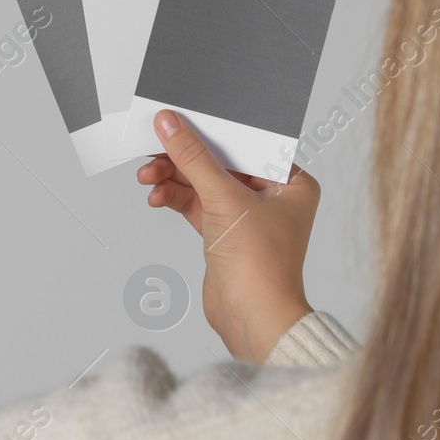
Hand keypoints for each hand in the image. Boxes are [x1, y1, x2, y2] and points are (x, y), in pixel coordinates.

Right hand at [136, 110, 318, 362]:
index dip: (211, 131)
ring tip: (148, 177)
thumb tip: (171, 124)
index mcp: (291, 182)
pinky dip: (176, 198)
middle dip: (183, 159)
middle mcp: (273, 197)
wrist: (253, 319)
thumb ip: (193, 158)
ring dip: (174, 179)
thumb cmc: (263, 267)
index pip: (246, 144)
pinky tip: (158, 196)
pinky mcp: (226, 234)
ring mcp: (248, 217)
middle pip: (220, 163)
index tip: (180, 120)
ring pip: (203, 184)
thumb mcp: (224, 199)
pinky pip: (196, 205)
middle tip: (154, 149)